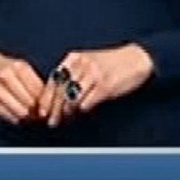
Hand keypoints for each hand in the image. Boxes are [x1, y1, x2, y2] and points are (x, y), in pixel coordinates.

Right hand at [0, 49, 43, 124]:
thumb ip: (36, 84)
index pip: (38, 90)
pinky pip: (9, 116)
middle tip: (42, 116)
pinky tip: (20, 117)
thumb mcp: (23, 69)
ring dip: (28, 117)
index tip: (50, 107)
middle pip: (30, 101)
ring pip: (20, 111)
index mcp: (18, 67)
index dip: (46, 102)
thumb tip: (48, 104)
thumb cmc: (8, 70)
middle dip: (38, 111)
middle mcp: (5, 76)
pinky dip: (17, 119)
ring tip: (32, 117)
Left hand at [38, 44, 155, 123]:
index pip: (53, 81)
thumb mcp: (88, 64)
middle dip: (53, 109)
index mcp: (73, 58)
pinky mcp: (105, 85)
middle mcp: (80, 64)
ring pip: (71, 98)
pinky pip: (87, 102)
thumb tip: (58, 99)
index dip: (45, 99)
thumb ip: (73, 76)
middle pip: (60, 91)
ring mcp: (93, 74)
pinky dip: (82, 110)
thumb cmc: (112, 64)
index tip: (41, 112)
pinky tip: (81, 115)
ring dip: (67, 113)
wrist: (138, 58)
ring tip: (64, 121)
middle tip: (50, 121)